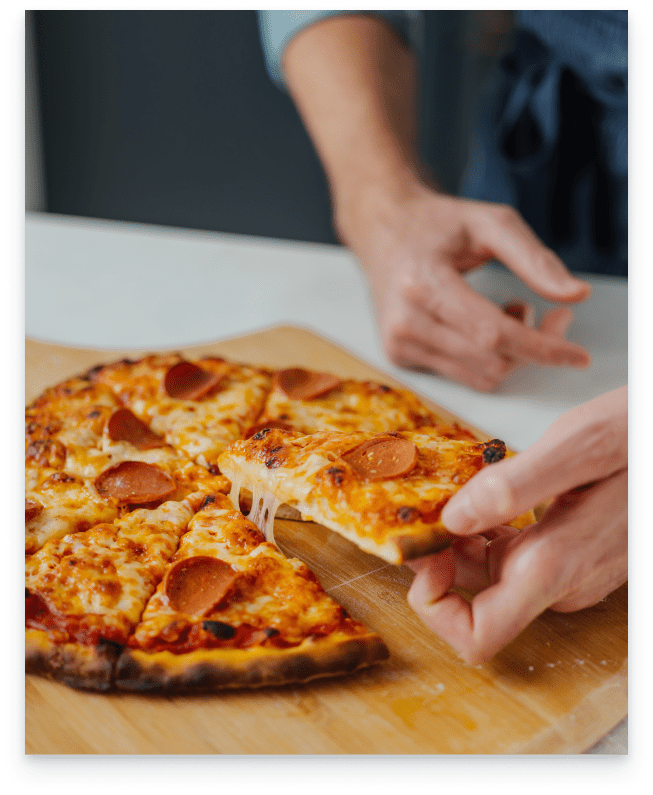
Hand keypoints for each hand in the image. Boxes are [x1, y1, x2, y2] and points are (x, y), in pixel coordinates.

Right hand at [339, 180, 591, 390]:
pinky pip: (464, 376)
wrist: (383, 232)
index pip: (492, 334)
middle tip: (555, 315)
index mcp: (423, 284)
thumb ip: (535, 259)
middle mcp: (405, 322)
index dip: (542, 347)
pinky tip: (484, 325)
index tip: (578, 355)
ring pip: (481, 376)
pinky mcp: (399, 356)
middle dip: (535, 347)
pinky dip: (488, 358)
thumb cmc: (438, 225)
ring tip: (511, 311)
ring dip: (513, 354)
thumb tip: (577, 297)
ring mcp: (398, 344)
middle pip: (492, 361)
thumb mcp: (491, 223)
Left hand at [406, 387, 627, 662]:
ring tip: (451, 487)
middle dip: (441, 553)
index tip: (426, 551)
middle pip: (474, 594)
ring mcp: (566, 568)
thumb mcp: (581, 446)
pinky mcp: (570, 549)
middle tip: (427, 503)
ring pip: (490, 568)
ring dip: (461, 534)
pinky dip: (486, 524)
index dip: (436, 605)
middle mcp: (559, 580)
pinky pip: (513, 549)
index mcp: (553, 566)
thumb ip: (515, 487)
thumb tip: (454, 519)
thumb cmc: (640, 438)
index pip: (478, 635)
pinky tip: (484, 488)